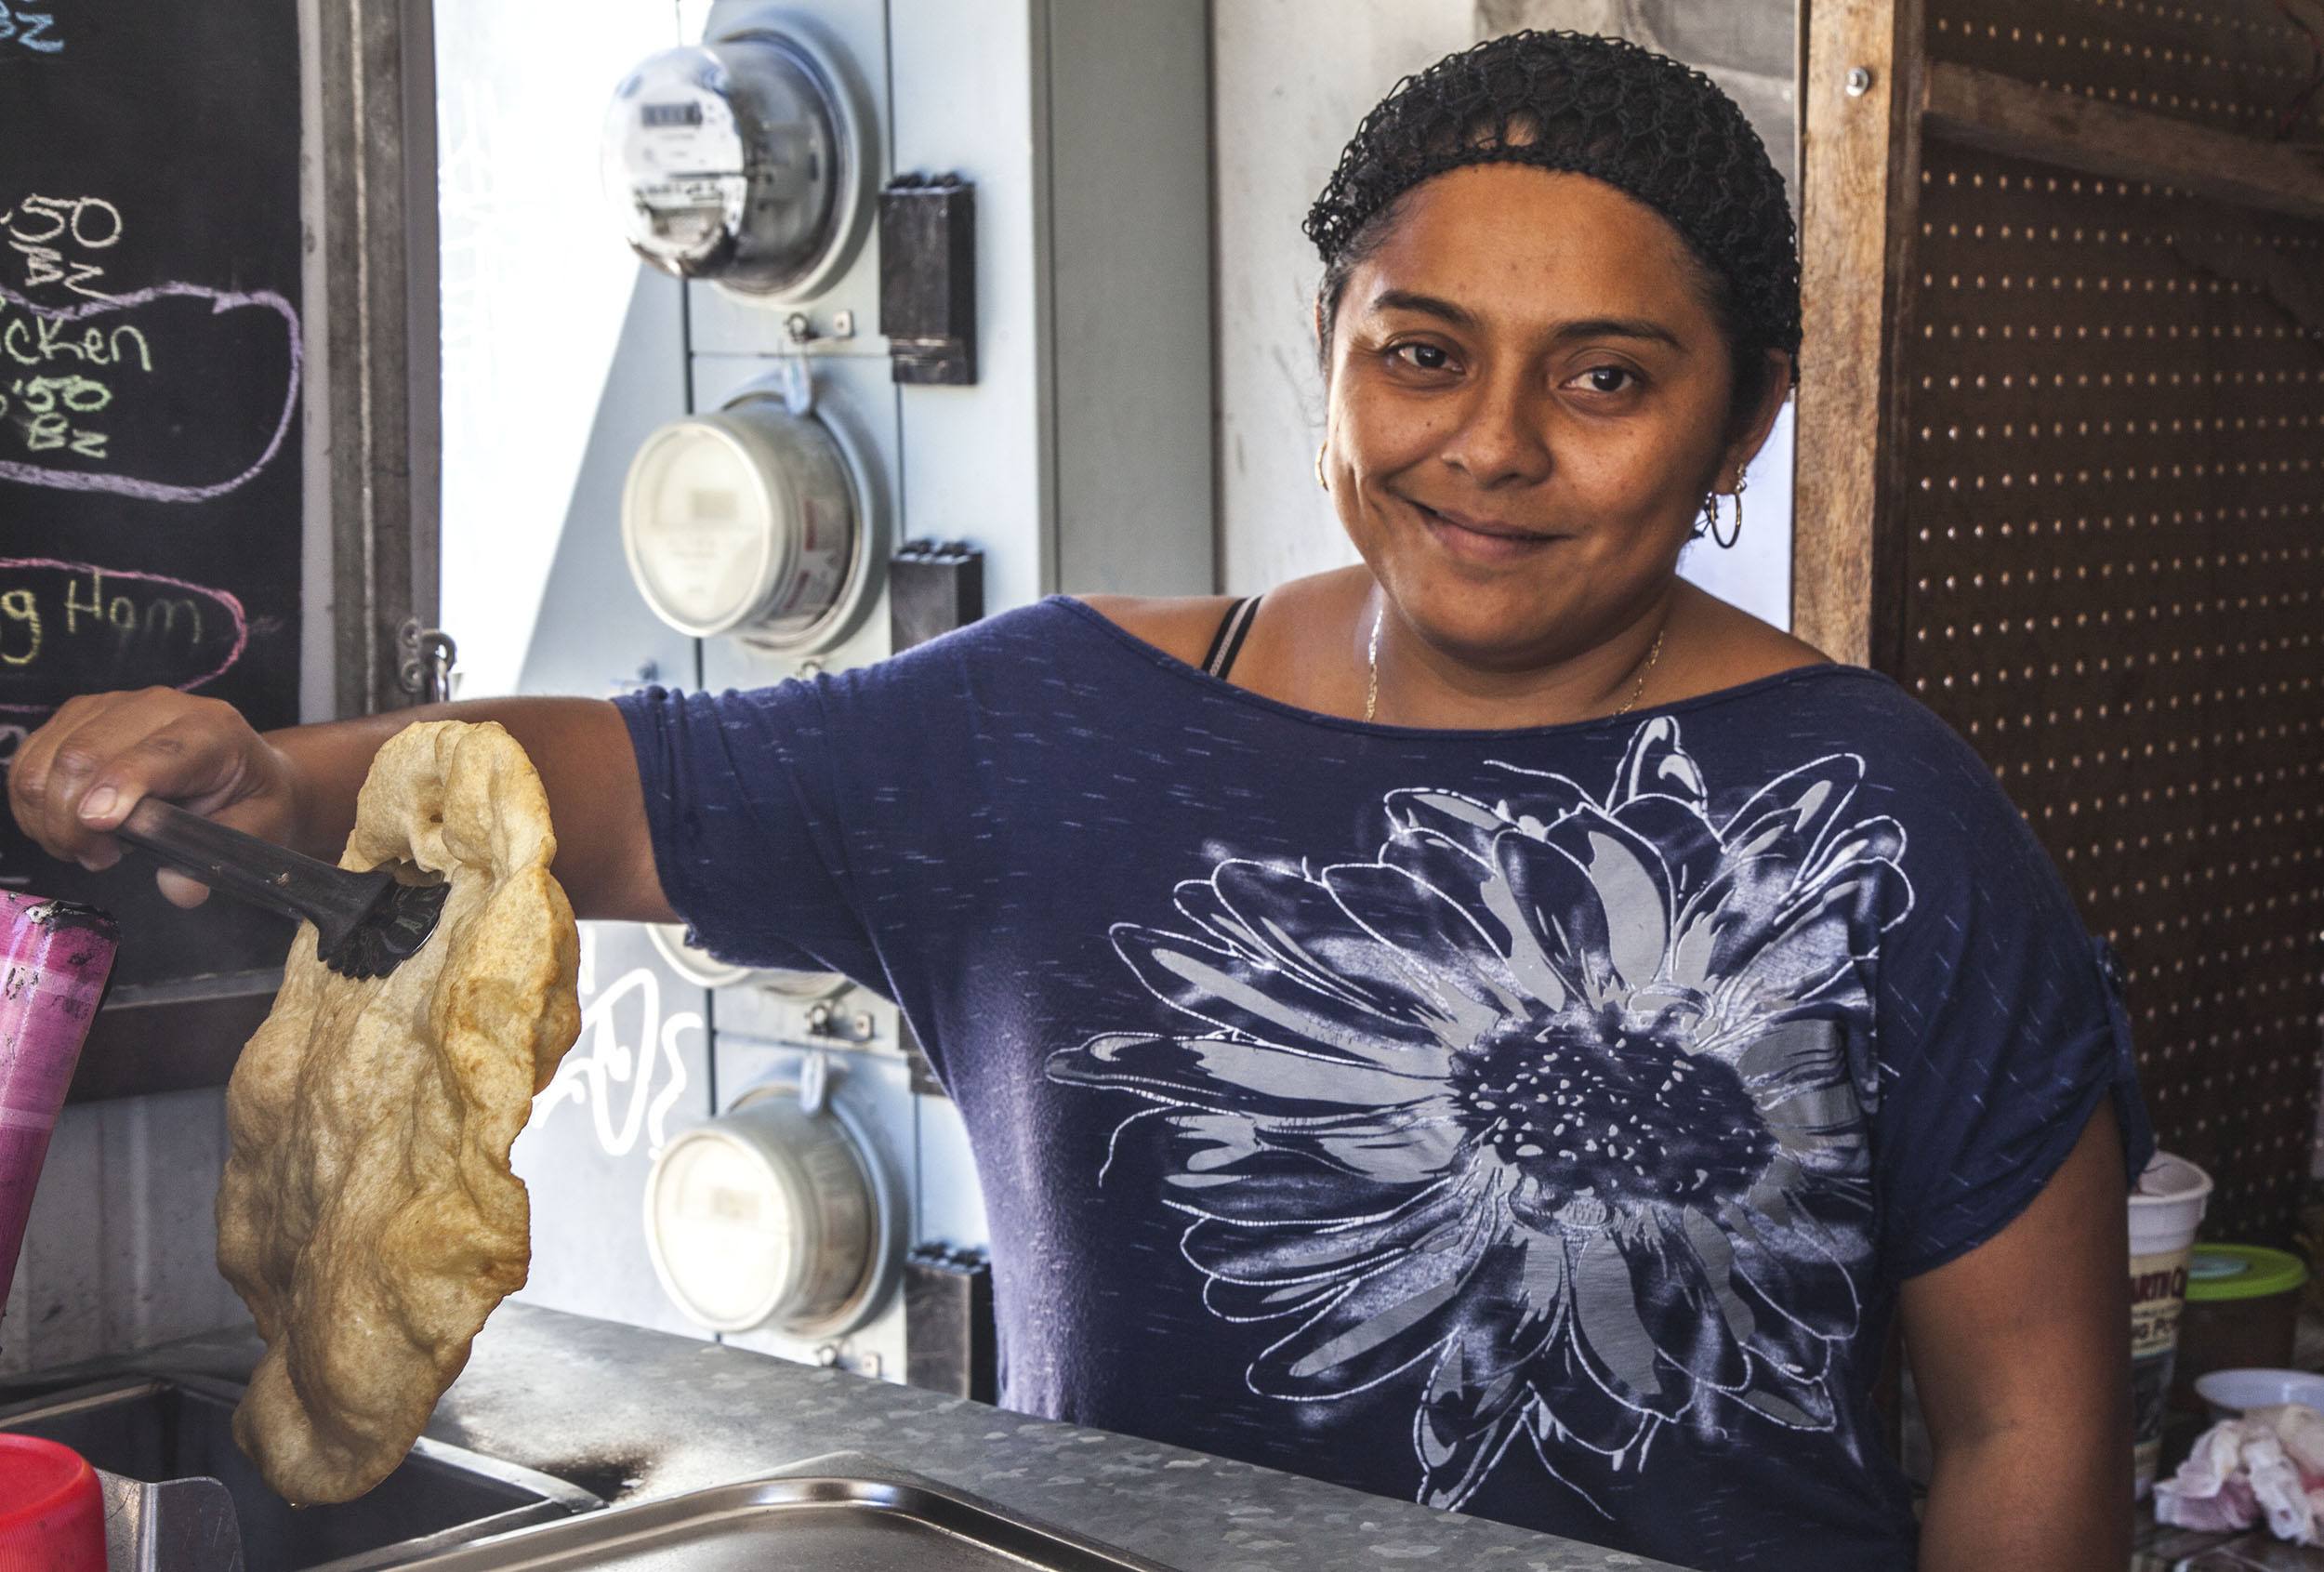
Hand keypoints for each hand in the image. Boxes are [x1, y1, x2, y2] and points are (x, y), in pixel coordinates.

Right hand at [8, 688, 305, 907]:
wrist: (241, 767)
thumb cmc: (250, 798)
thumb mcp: (260, 827)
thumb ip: (222, 855)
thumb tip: (178, 886)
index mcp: (213, 729)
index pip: (158, 752)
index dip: (119, 786)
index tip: (98, 827)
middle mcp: (159, 706)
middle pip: (84, 755)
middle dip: (73, 821)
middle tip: (99, 859)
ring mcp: (111, 706)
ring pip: (46, 759)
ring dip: (49, 817)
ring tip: (86, 847)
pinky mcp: (76, 717)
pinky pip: (29, 761)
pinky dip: (33, 805)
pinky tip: (65, 828)